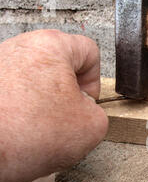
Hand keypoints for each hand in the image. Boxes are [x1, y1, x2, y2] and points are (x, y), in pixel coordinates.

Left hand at [0, 30, 107, 181]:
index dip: (94, 81)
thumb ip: (98, 112)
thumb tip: (85, 113)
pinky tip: (23, 133)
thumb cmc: (28, 134)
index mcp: (50, 46)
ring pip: (36, 84)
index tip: (87, 103)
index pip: (89, 51)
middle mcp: (19, 49)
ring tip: (41, 130)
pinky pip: (15, 96)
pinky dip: (23, 114)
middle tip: (67, 119)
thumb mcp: (93, 126)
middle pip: (59, 67)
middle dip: (67, 96)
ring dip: (45, 106)